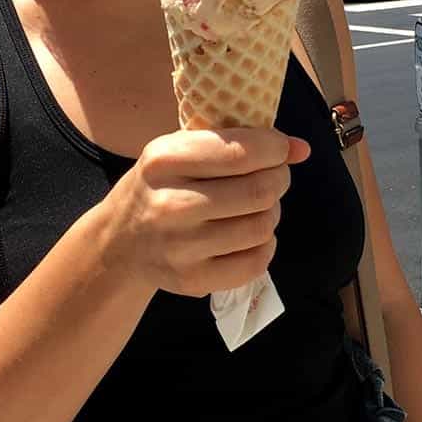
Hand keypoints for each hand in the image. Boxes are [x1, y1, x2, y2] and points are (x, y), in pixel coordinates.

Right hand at [107, 128, 310, 298]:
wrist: (119, 243)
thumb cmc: (160, 187)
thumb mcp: (179, 150)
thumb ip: (236, 142)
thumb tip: (301, 148)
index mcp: (164, 160)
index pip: (240, 152)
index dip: (275, 148)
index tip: (282, 149)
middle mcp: (171, 204)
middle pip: (259, 191)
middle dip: (279, 179)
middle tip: (274, 177)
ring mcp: (181, 247)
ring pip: (261, 227)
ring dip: (272, 212)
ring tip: (258, 206)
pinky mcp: (193, 280)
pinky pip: (256, 262)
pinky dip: (266, 245)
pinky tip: (251, 235)